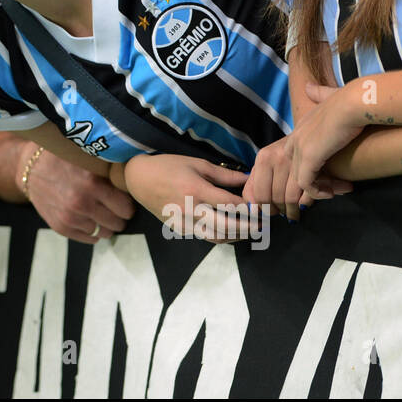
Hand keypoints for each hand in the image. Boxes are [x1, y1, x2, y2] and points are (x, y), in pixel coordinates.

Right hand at [24, 148, 135, 242]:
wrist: (31, 168)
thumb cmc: (64, 158)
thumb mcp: (87, 157)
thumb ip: (108, 170)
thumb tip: (135, 179)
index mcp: (92, 184)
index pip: (125, 208)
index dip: (127, 204)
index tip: (125, 200)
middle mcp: (81, 203)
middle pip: (117, 223)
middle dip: (119, 216)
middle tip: (115, 208)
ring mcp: (70, 218)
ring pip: (104, 233)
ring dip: (106, 225)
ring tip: (102, 213)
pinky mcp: (61, 227)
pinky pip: (90, 239)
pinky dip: (93, 232)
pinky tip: (90, 219)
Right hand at [124, 153, 251, 241]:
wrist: (140, 179)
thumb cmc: (169, 167)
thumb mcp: (197, 164)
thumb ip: (224, 174)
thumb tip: (248, 178)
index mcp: (196, 190)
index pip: (230, 204)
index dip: (249, 208)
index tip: (261, 207)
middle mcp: (191, 210)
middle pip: (227, 226)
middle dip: (248, 227)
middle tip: (262, 224)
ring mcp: (184, 223)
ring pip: (217, 237)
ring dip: (237, 236)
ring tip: (251, 230)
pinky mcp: (179, 230)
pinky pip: (205, 237)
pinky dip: (222, 237)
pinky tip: (232, 232)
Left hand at [243, 136, 351, 220]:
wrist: (343, 109)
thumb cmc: (320, 131)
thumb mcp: (294, 151)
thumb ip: (283, 171)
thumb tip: (278, 199)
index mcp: (266, 155)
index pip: (252, 189)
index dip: (260, 207)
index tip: (272, 215)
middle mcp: (273, 155)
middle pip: (268, 197)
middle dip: (280, 211)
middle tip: (292, 217)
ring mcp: (288, 156)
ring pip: (286, 196)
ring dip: (296, 208)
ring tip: (304, 211)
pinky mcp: (308, 157)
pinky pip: (306, 187)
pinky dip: (316, 195)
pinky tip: (327, 194)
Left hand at [289, 82, 366, 197]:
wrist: (356, 101)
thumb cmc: (351, 98)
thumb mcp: (330, 95)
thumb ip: (319, 93)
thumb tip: (307, 86)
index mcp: (302, 125)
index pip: (296, 154)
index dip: (311, 167)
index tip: (332, 175)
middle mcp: (297, 136)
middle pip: (294, 169)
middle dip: (312, 182)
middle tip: (335, 187)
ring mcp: (300, 147)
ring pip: (299, 179)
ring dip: (319, 189)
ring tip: (339, 190)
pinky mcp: (309, 158)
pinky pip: (306, 184)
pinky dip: (318, 192)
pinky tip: (335, 191)